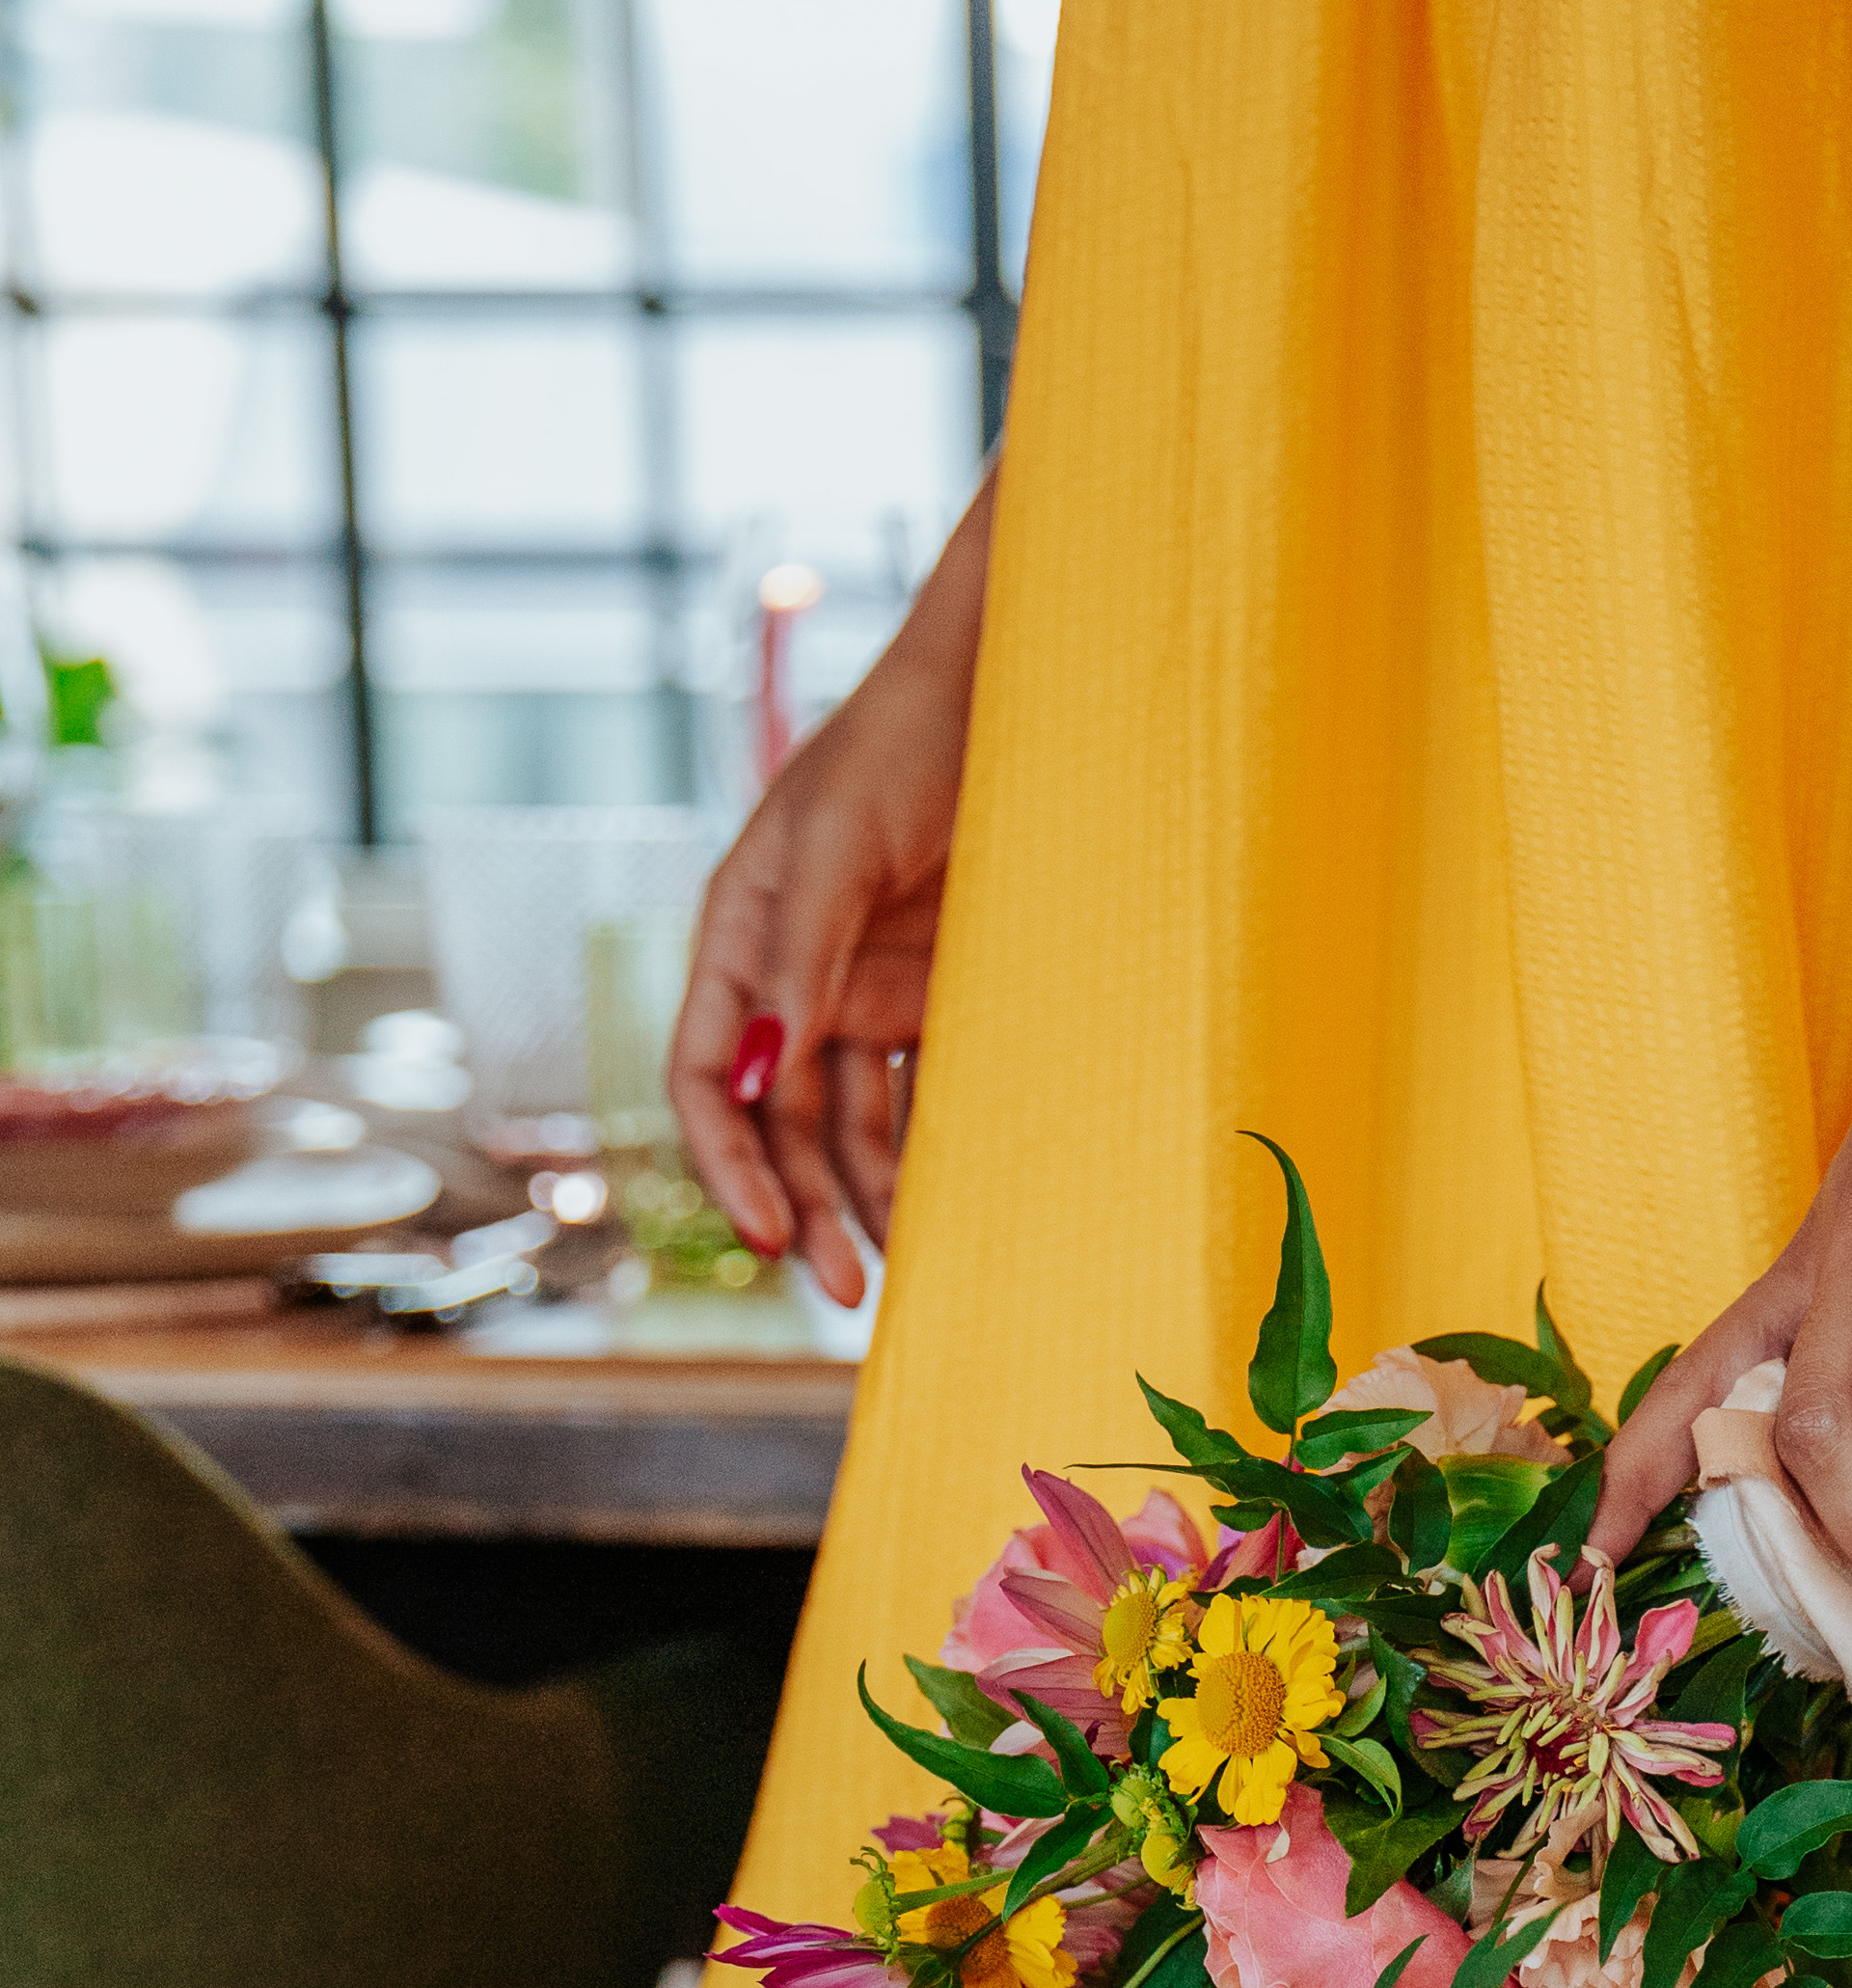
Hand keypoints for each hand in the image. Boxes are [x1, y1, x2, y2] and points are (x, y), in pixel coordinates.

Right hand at [668, 476, 995, 1302]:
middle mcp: (792, 982)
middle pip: (781, 1127)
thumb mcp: (834, 843)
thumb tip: (766, 1078)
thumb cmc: (902, 747)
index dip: (728, 1162)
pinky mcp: (937, 1004)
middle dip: (804, 1209)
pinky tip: (956, 1214)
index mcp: (739, 940)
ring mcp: (865, 996)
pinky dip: (934, 1159)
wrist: (1007, 700)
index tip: (766, 1232)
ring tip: (908, 1270)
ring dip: (870, 1201)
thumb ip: (798, 957)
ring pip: (853, 1130)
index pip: (708, 1078)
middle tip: (845, 1287)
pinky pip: (925, 1100)